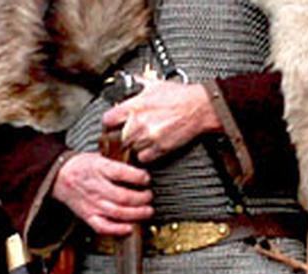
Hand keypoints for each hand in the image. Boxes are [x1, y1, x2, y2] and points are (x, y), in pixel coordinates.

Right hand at [52, 152, 152, 235]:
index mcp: (98, 169)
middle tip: (149, 196)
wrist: (59, 176)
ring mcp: (92, 204)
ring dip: (137, 214)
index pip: (121, 173)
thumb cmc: (81, 166)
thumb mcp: (99, 157)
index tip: (146, 178)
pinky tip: (129, 228)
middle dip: (142, 198)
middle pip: (123, 197)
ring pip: (118, 213)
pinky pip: (103, 227)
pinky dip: (118, 230)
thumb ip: (118, 164)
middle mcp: (95, 188)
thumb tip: (139, 170)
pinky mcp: (88, 216)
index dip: (138, 177)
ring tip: (147, 211)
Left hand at [102, 80, 221, 162]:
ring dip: (132, 147)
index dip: (108, 124)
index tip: (111, 126)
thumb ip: (139, 83)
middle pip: (117, 138)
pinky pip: (143, 158)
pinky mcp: (160, 148)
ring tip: (138, 141)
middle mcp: (139, 122)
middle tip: (123, 136)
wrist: (200, 107)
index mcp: (135, 106)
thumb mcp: (156, 84)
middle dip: (119, 137)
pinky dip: (144, 155)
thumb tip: (131, 80)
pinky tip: (148, 148)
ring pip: (129, 149)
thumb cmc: (181, 96)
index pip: (108, 120)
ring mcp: (149, 136)